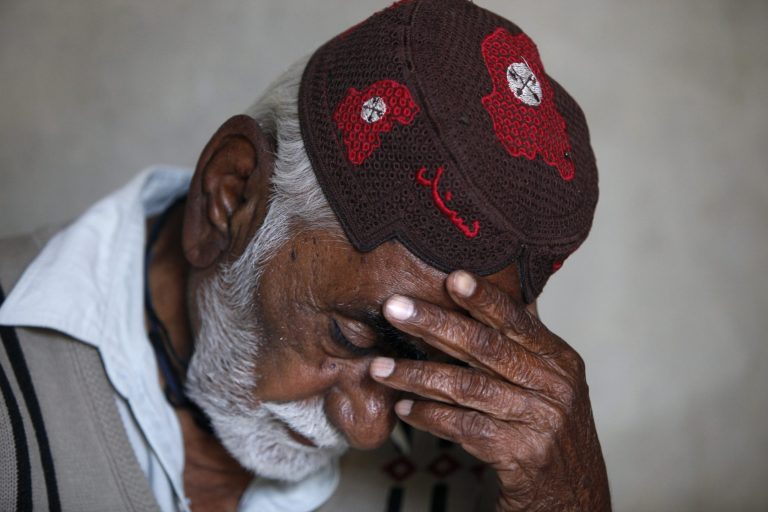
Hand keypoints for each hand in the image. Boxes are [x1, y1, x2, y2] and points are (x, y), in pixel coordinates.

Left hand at [369, 270, 609, 510]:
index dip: (484, 298)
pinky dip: (430, 417)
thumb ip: (521, 341)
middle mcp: (554, 386)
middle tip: (394, 309)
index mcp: (559, 359)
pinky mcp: (522, 455)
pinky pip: (464, 428)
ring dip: (417, 375)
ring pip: (467, 388)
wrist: (572, 495)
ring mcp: (540, 421)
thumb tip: (493, 292)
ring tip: (380, 367)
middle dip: (434, 325)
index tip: (451, 277)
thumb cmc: (548, 428)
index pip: (516, 320)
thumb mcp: (548, 381)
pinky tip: (405, 409)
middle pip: (486, 347)